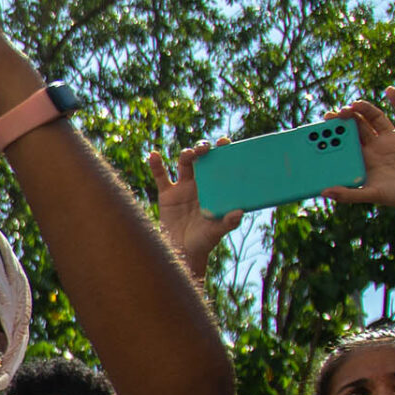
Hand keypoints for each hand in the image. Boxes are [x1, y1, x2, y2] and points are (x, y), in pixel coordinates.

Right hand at [148, 143, 241, 270]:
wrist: (181, 252)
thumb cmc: (204, 241)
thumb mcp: (216, 232)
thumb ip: (228, 223)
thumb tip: (240, 212)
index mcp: (217, 188)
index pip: (222, 164)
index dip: (224, 150)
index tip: (225, 142)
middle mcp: (201, 184)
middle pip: (202, 159)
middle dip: (203, 149)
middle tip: (205, 148)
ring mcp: (183, 187)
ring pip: (184, 163)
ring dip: (186, 154)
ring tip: (188, 155)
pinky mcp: (167, 194)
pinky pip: (161, 176)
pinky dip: (156, 165)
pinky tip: (154, 155)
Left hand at [321, 88, 394, 215]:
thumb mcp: (372, 195)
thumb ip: (348, 194)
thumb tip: (323, 192)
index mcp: (364, 159)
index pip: (345, 142)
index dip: (335, 132)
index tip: (325, 123)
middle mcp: (376, 146)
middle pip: (358, 127)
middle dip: (348, 119)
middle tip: (338, 112)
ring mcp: (392, 138)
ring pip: (375, 118)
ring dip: (365, 109)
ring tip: (356, 104)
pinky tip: (390, 90)